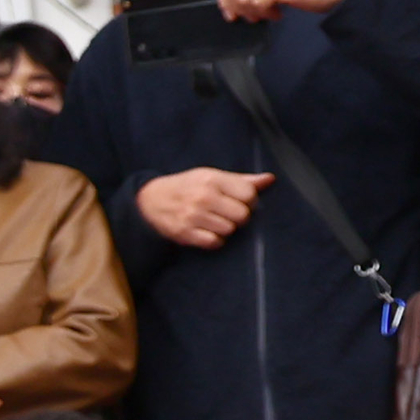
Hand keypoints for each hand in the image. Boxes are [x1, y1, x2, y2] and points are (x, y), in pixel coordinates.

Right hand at [137, 167, 269, 248]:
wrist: (149, 199)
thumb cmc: (187, 187)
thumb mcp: (211, 176)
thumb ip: (241, 180)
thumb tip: (270, 180)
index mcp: (212, 179)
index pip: (249, 195)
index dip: (250, 201)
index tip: (240, 202)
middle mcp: (203, 196)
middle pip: (242, 215)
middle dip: (239, 217)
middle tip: (228, 214)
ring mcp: (193, 215)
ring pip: (229, 230)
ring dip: (225, 229)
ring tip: (214, 222)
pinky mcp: (184, 232)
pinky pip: (214, 242)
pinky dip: (214, 240)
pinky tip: (207, 232)